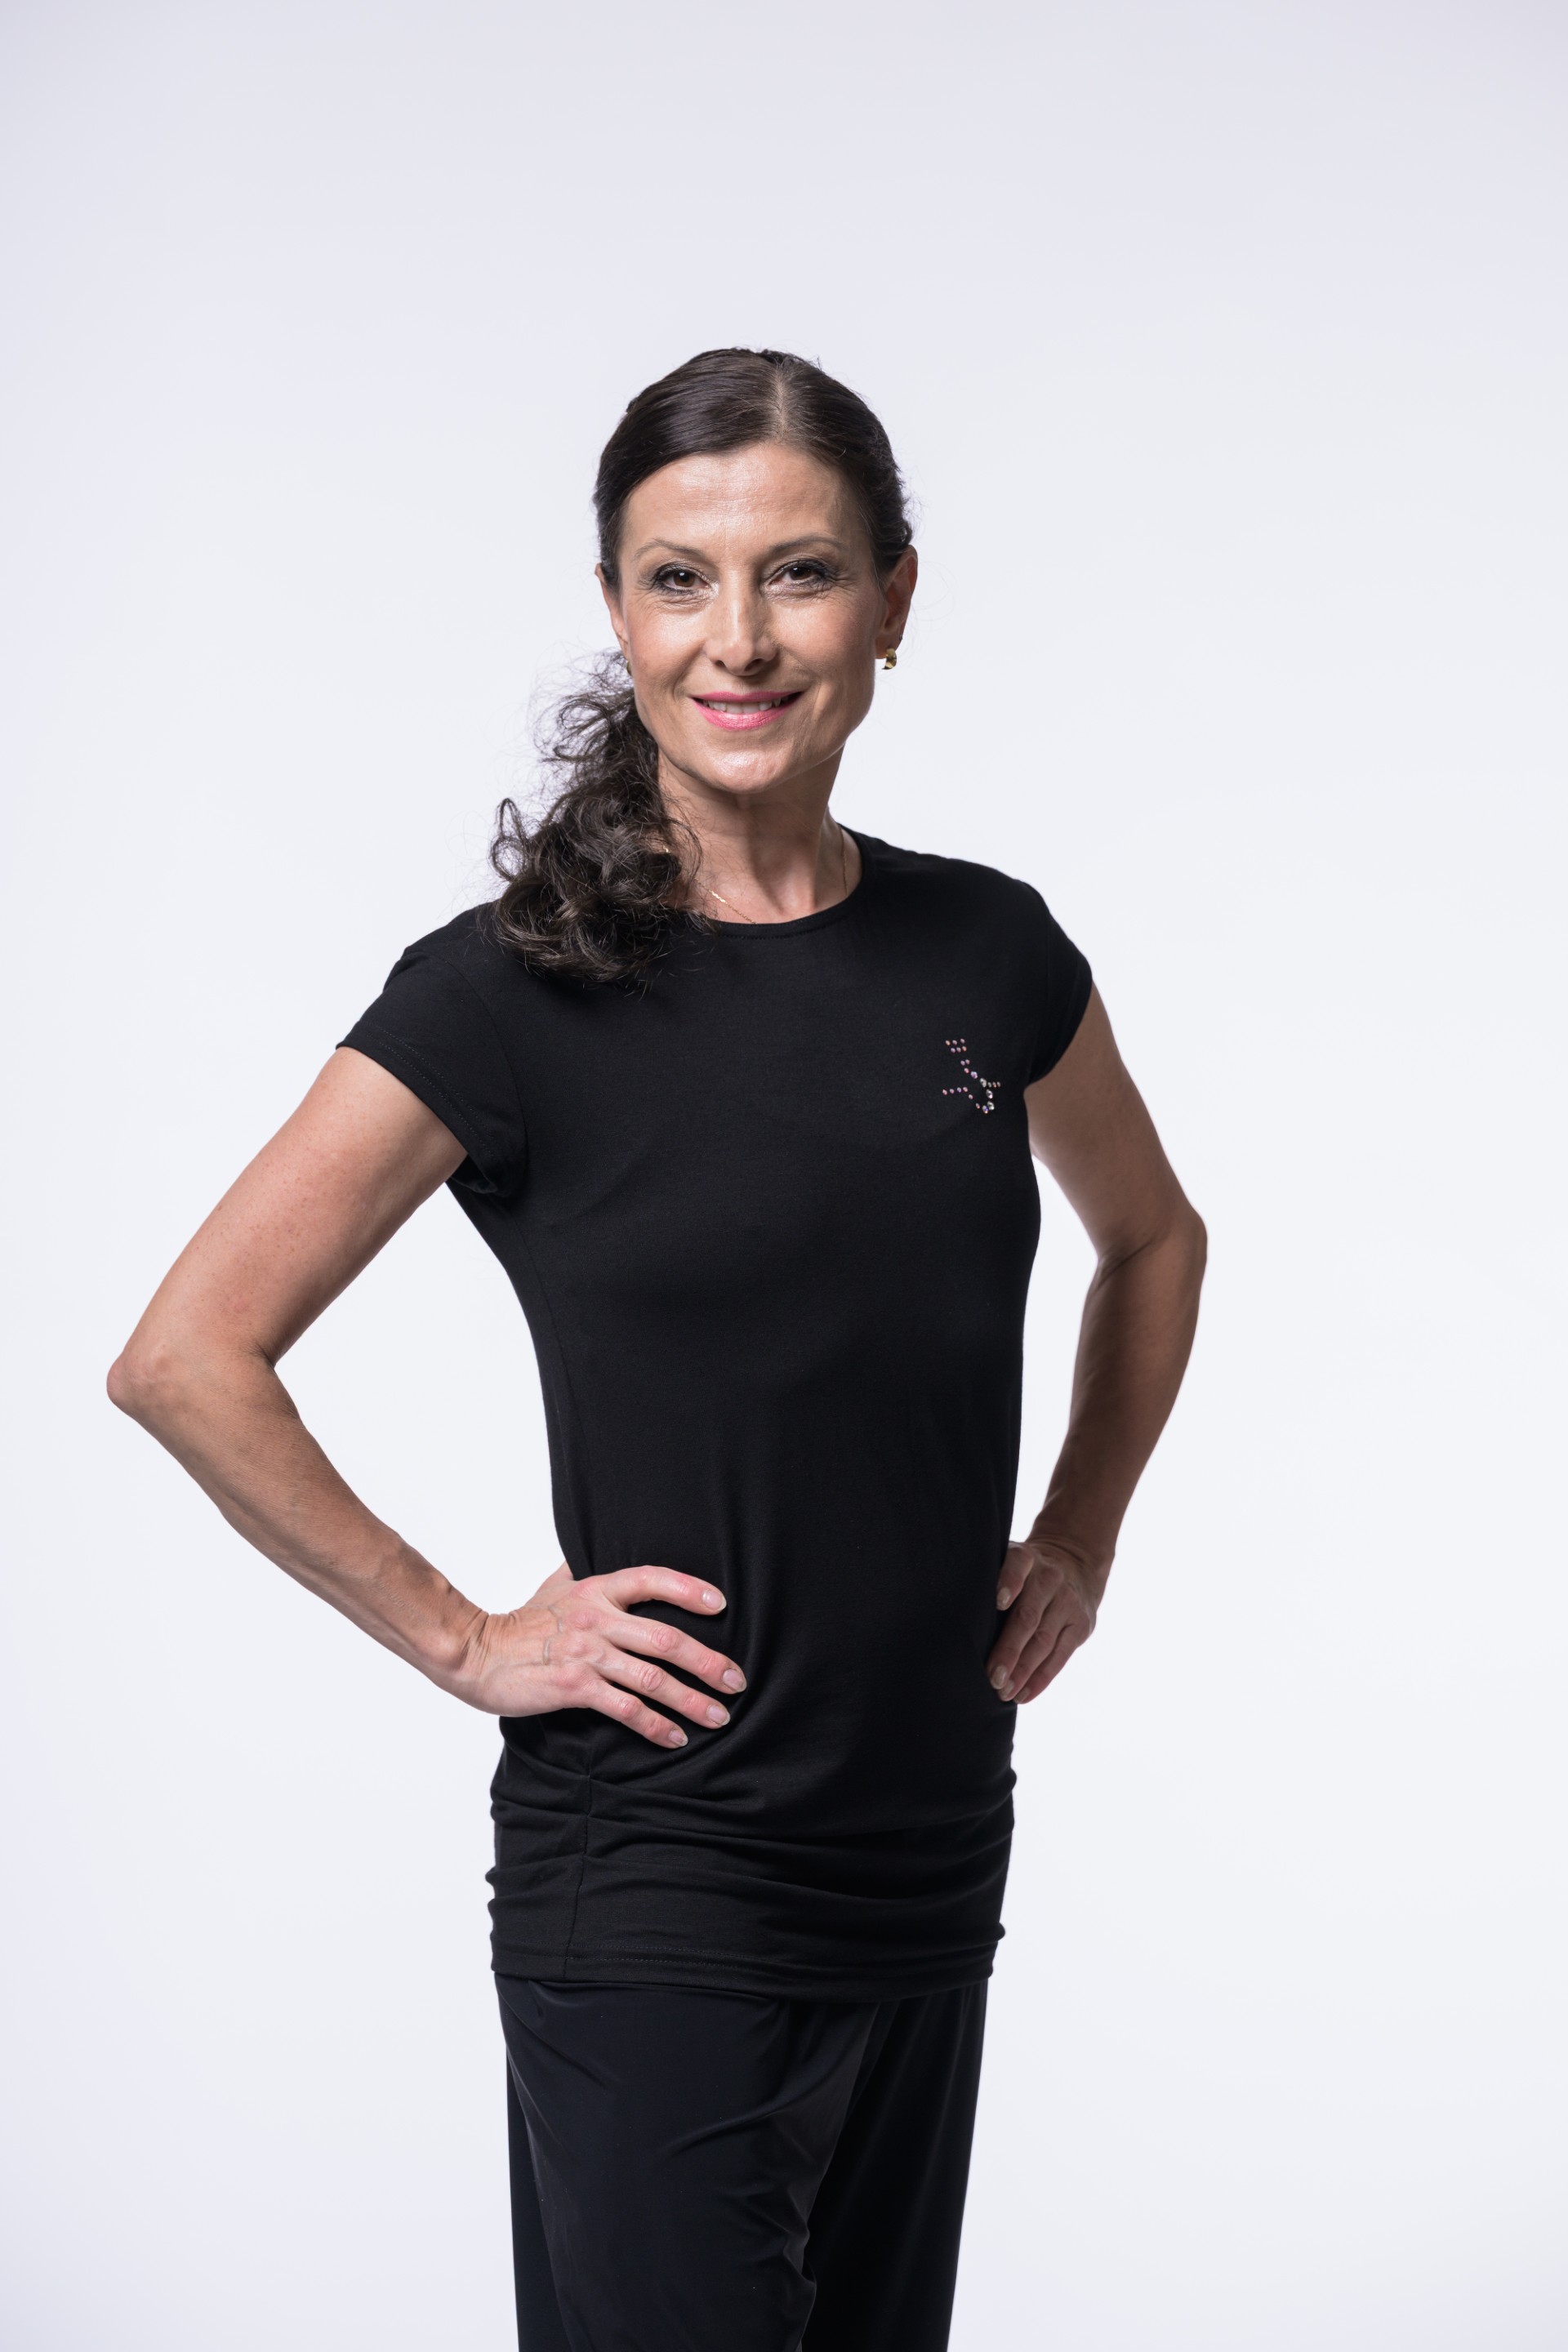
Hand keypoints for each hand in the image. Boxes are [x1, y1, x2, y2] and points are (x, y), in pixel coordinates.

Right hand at [449, 1563, 744, 1747]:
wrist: (475, 1653)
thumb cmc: (519, 1624)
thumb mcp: (555, 1587)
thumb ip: (585, 1573)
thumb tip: (599, 1552)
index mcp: (595, 1590)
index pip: (651, 1579)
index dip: (689, 1589)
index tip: (722, 1605)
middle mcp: (597, 1619)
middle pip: (666, 1639)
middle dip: (708, 1662)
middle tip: (736, 1681)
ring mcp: (587, 1654)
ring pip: (653, 1678)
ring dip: (691, 1701)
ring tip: (718, 1717)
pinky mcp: (575, 1687)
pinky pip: (625, 1708)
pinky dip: (655, 1725)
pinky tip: (675, 1738)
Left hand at [986, 1539, 1101, 1703]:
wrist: (1075, 1566)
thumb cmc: (1024, 1574)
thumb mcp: (1010, 1564)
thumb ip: (989, 1583)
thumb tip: (959, 1625)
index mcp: (1026, 1558)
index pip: (1018, 1564)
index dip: (1009, 1581)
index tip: (998, 1603)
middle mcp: (1049, 1578)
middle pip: (1028, 1616)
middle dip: (1009, 1650)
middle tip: (992, 1677)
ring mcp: (1067, 1602)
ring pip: (1043, 1641)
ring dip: (1023, 1671)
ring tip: (1004, 1692)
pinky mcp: (1081, 1624)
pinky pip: (1060, 1656)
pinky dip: (1041, 1678)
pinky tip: (1024, 1694)